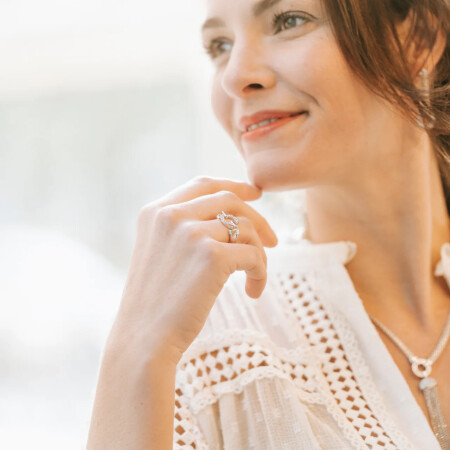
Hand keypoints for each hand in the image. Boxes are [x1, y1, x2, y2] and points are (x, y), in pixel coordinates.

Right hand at [109, 176, 277, 365]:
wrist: (143, 340)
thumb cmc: (154, 304)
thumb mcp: (159, 253)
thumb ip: (183, 229)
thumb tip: (229, 219)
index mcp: (155, 212)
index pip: (203, 185)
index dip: (233, 185)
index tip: (255, 193)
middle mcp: (171, 215)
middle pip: (229, 200)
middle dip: (257, 218)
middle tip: (273, 241)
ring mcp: (191, 233)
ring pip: (246, 229)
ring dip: (259, 254)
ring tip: (255, 279)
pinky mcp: (211, 256)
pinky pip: (254, 255)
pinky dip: (261, 272)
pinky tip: (254, 291)